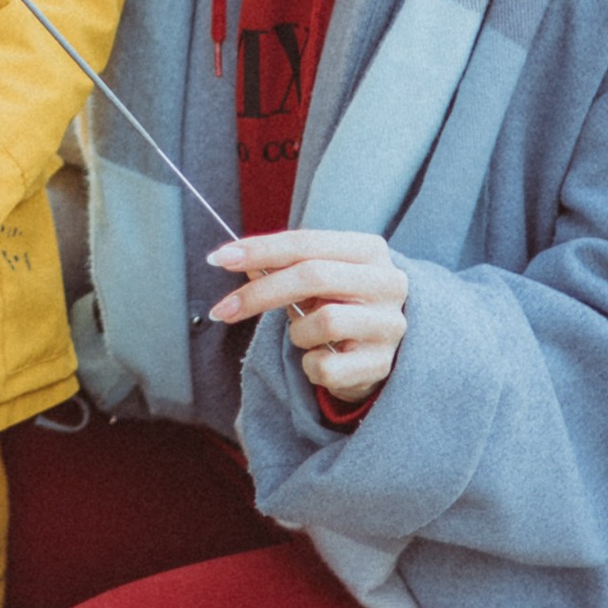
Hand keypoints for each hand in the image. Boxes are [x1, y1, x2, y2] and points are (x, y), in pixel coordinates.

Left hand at [208, 227, 407, 403]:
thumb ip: (281, 267)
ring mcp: (389, 325)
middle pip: (312, 277)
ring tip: (307, 337)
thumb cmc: (341, 304)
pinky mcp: (382, 364)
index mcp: (370, 250)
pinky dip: (310, 365)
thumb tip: (233, 257)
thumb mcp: (316, 279)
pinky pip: (326, 366)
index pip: (307, 242)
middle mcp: (388, 283)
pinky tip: (322, 359)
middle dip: (260, 293)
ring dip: (298, 334)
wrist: (382, 351)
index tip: (218, 258)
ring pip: (324, 322)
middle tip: (222, 310)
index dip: (260, 249)